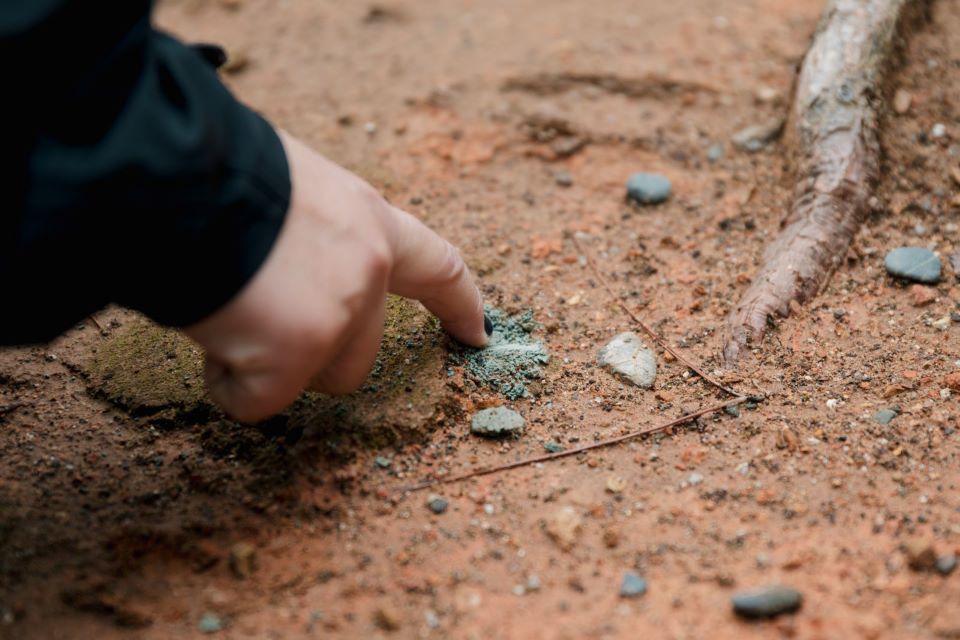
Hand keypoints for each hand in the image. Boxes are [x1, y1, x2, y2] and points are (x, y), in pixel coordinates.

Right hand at [184, 132, 486, 421]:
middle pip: (363, 353)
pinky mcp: (297, 351)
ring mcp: (338, 310)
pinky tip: (206, 339)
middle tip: (255, 318)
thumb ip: (313, 235)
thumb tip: (290, 276)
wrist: (170, 169)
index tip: (478, 335)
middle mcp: (367, 266)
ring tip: (224, 318)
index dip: (460, 304)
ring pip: (317, 379)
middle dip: (311, 353)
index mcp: (368, 219)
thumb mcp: (288, 188)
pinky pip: (260, 401)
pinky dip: (228, 385)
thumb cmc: (215, 172)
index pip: (438, 267)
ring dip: (271, 366)